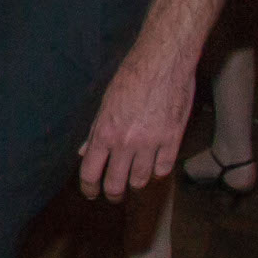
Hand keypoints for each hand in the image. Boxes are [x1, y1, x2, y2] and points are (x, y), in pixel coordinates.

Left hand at [76, 36, 196, 200]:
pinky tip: (153, 165)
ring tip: (132, 177)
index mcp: (105, 132)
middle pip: (116, 184)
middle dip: (112, 194)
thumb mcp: (105, 103)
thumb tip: (84, 152)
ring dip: (135, 182)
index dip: (88, 187)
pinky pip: (163, 169)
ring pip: (140, 180)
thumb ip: (95, 131)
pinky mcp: (173, 140)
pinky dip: (157, 170)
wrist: (163, 63)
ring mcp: (151, 143)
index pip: (90, 172)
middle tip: (112, 195)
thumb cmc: (131, 77)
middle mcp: (126, 142)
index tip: (90, 193)